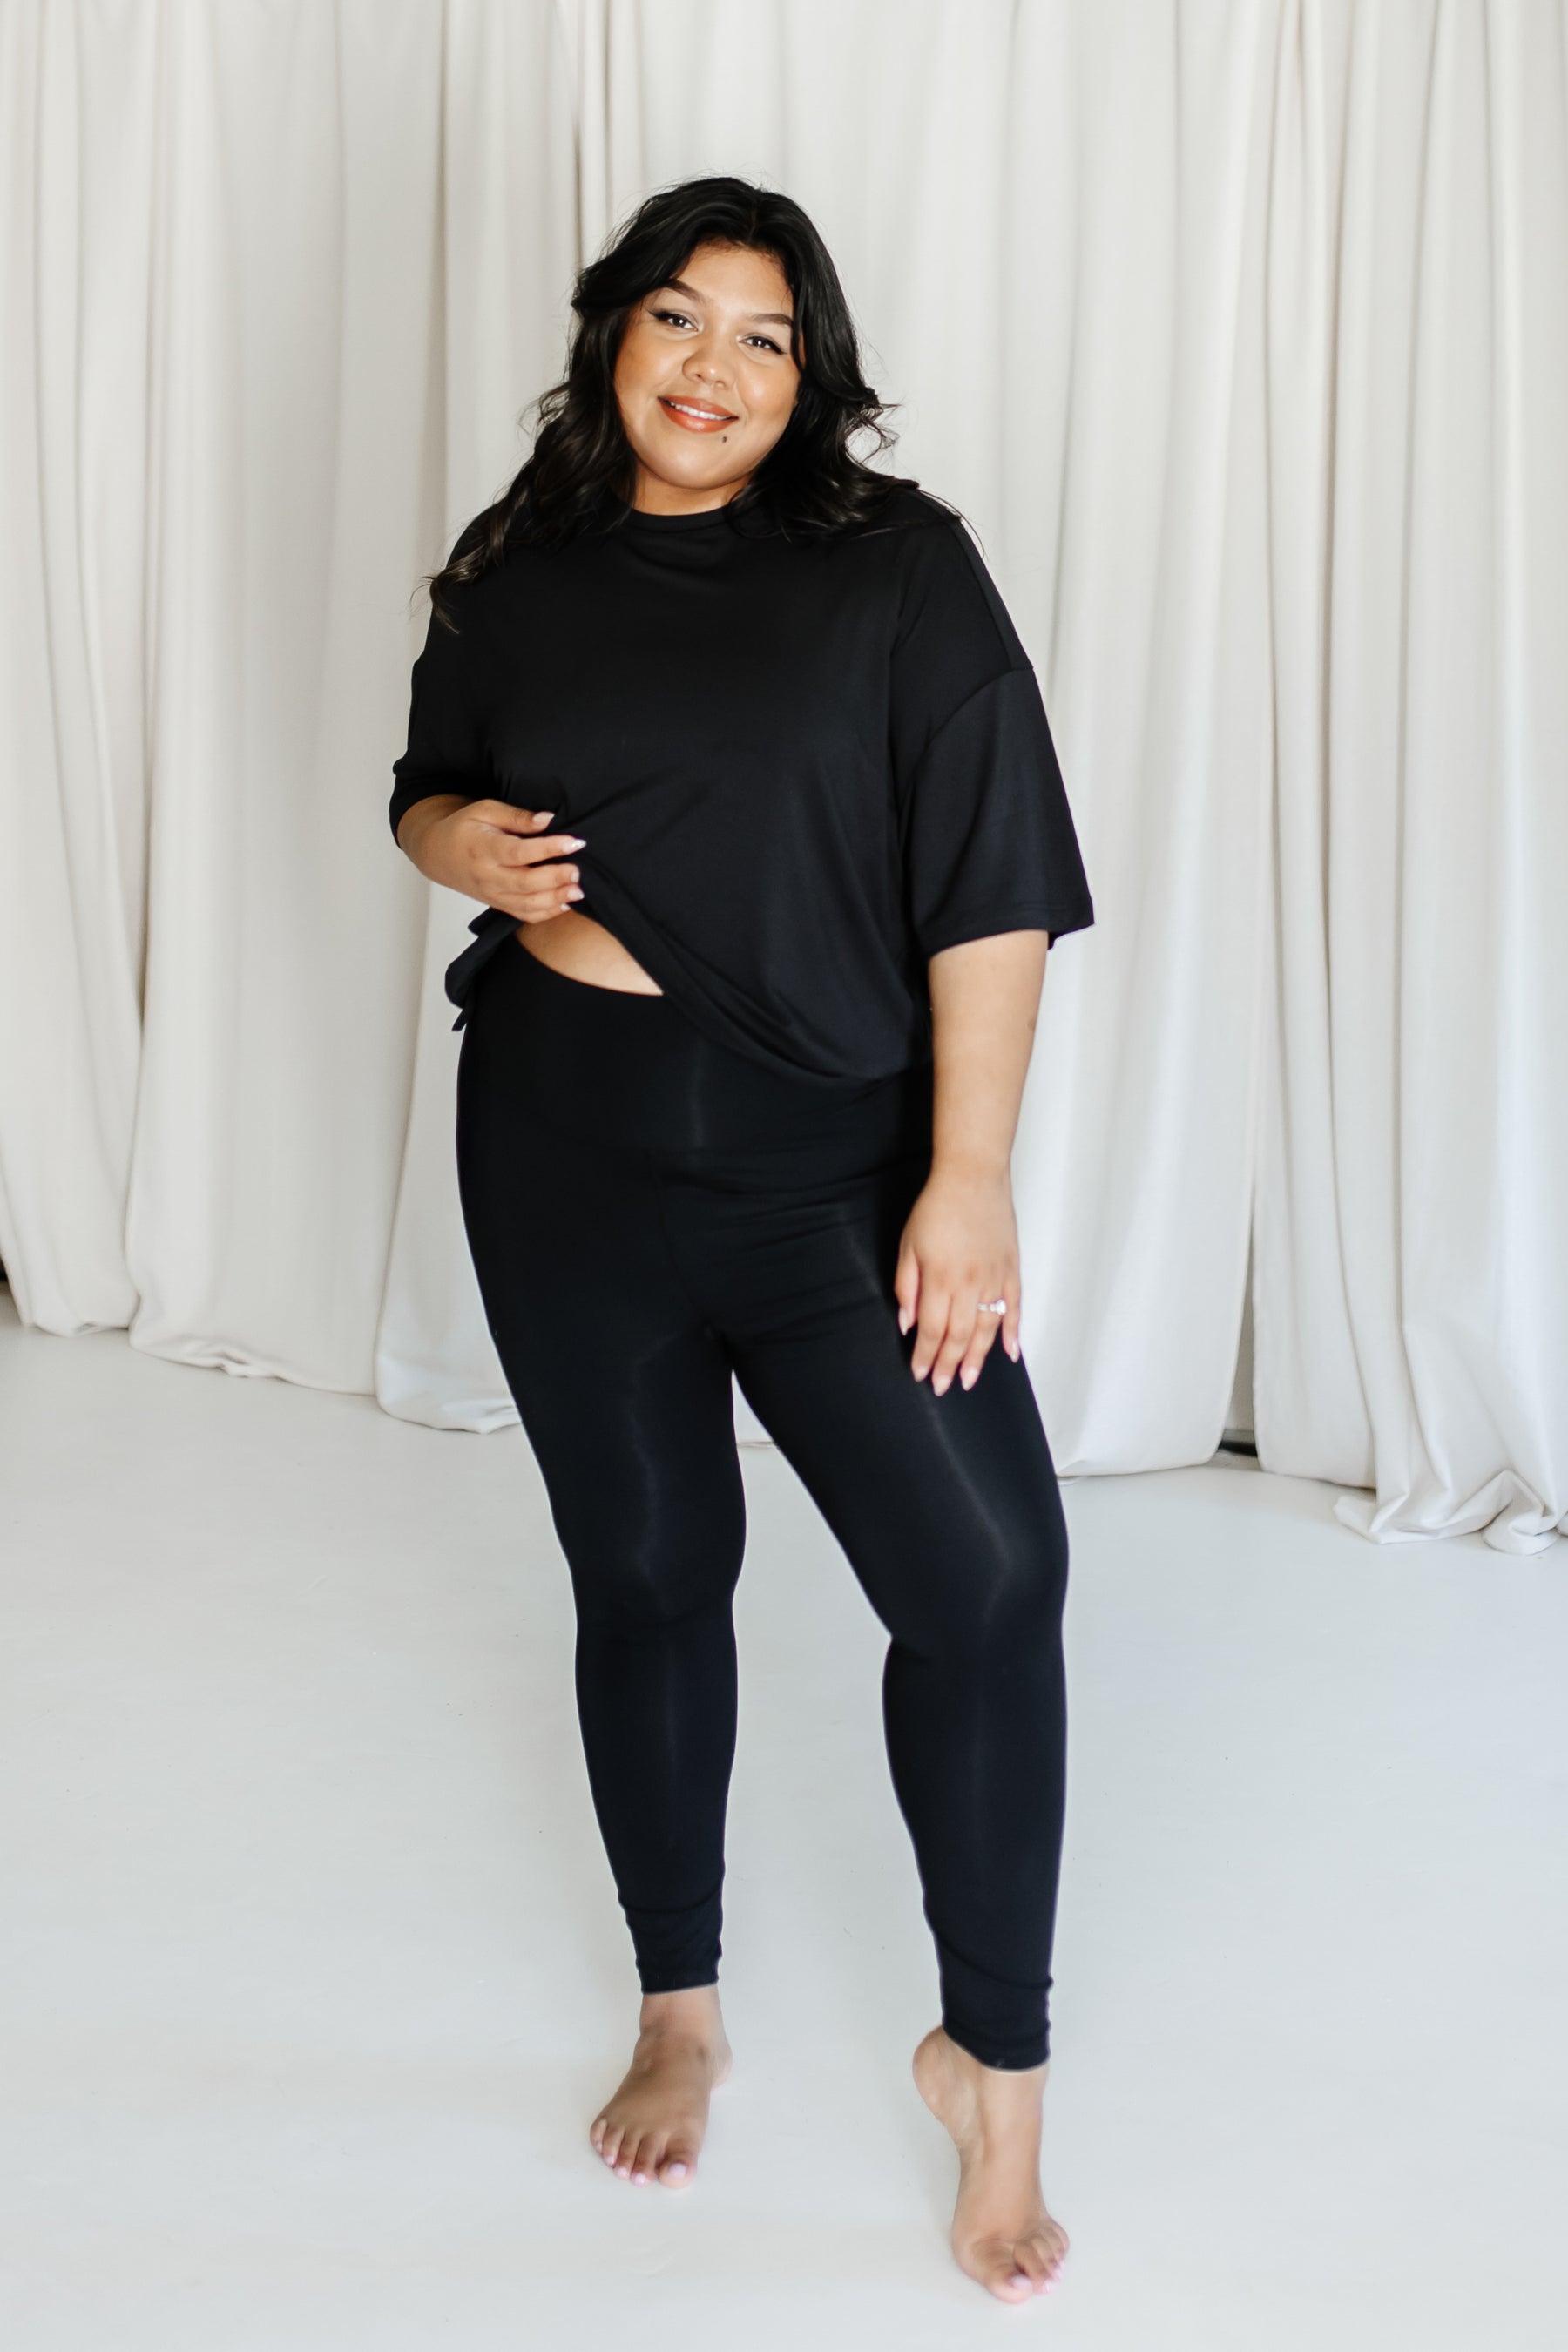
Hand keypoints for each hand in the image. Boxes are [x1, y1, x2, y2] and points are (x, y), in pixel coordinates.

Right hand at [400, 798, 585, 923]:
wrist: (439, 854)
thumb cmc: (464, 828)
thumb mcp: (485, 810)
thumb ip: (517, 817)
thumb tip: (548, 819)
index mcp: (484, 849)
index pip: (519, 852)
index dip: (548, 848)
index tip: (573, 842)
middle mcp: (488, 876)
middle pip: (525, 883)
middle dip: (555, 879)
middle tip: (577, 871)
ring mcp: (493, 894)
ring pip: (527, 904)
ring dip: (555, 899)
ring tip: (578, 890)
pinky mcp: (498, 904)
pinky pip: (524, 915)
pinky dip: (546, 913)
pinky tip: (566, 903)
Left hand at [894, 1166, 1021, 1394]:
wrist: (973, 1178)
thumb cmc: (937, 1207)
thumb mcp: (908, 1246)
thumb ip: (906, 1287)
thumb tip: (907, 1323)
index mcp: (940, 1280)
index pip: (932, 1330)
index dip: (925, 1356)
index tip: (920, 1373)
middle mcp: (970, 1285)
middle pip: (959, 1337)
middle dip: (949, 1365)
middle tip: (944, 1387)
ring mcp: (995, 1279)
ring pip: (988, 1330)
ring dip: (978, 1359)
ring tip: (969, 1380)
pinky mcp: (1012, 1270)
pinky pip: (1015, 1309)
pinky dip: (1013, 1334)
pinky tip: (1010, 1354)